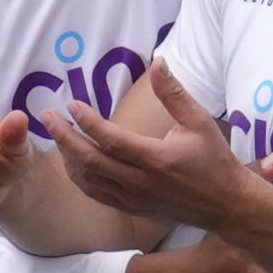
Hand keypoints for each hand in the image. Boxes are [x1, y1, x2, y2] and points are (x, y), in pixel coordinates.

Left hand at [45, 59, 248, 231]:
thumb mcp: (199, 121)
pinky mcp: (132, 209)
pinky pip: (97, 194)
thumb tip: (158, 62)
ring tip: (56, 135)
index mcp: (156, 159)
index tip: (71, 104)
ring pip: (89, 180)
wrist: (226, 205)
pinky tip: (72, 161)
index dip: (87, 121)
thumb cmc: (214, 159)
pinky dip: (80, 177)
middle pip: (91, 160)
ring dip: (68, 157)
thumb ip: (174, 93)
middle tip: (46, 117)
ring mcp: (134, 199)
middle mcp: (141, 182)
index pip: (111, 139)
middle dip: (64, 137)